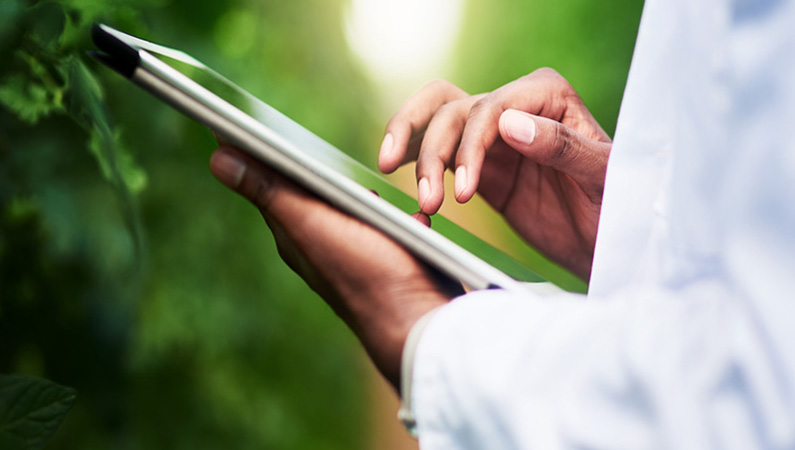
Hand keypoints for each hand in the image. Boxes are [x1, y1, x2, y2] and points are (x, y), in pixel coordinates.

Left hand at [210, 147, 451, 388]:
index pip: (265, 183)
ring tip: (363, 187)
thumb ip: (271, 192)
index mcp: (294, 233)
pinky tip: (407, 217)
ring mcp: (355, 251)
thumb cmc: (369, 274)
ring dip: (358, 194)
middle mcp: (319, 243)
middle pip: (309, 193)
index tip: (232, 122)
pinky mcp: (389, 256)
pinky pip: (385, 225)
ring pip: (350, 208)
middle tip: (296, 139)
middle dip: (310, 169)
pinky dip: (392, 216)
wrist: (420, 322)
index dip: (251, 153)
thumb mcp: (315, 225)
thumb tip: (216, 159)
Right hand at [378, 68, 611, 280]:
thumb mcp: (604, 177)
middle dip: (432, 150)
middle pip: (452, 110)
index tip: (466, 188)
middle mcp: (516, 107)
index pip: (492, 106)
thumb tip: (509, 123)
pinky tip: (411, 192)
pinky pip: (439, 155)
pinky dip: (417, 165)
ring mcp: (495, 137)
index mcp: (547, 96)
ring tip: (421, 201)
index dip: (471, 144)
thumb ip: (562, 146)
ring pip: (437, 123)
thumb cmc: (620, 205)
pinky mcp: (482, 167)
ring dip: (416, 154)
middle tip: (428, 199)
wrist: (613, 243)